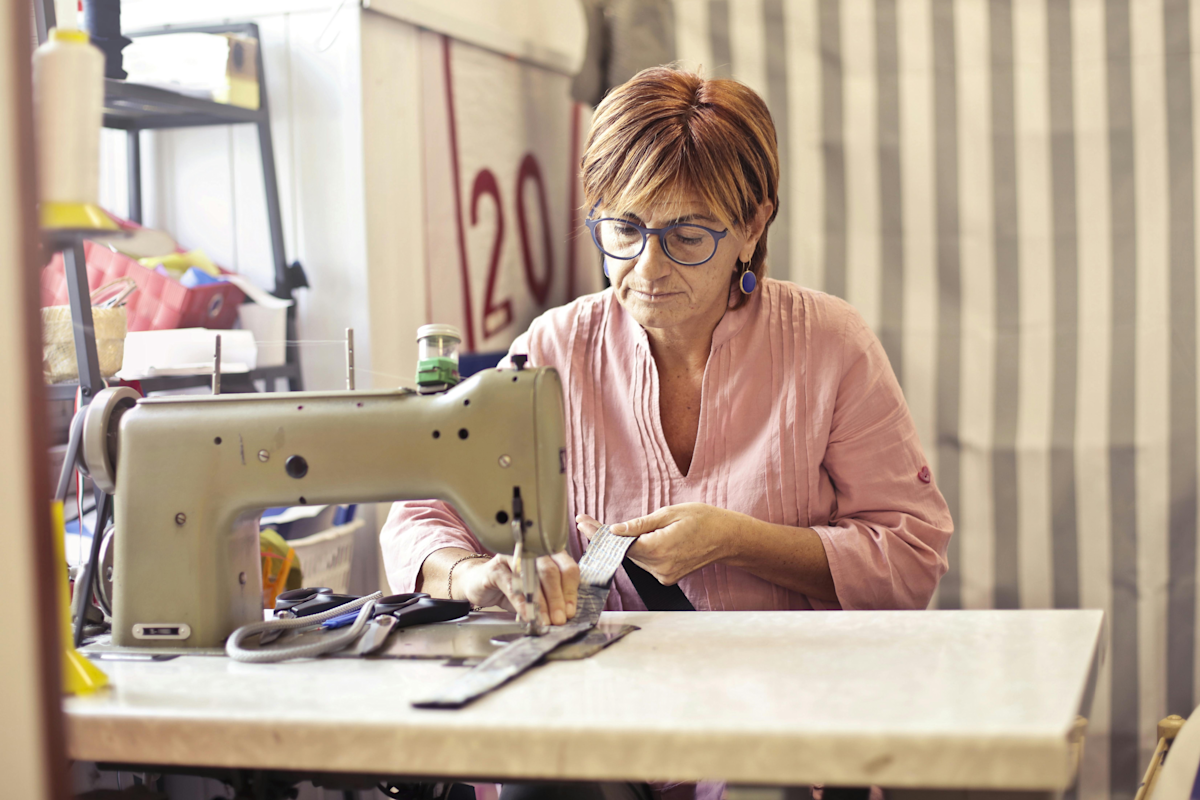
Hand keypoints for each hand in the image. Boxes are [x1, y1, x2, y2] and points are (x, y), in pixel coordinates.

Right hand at [454, 552, 579, 625]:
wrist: (479, 583)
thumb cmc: (512, 588)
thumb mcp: (536, 594)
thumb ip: (551, 600)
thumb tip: (566, 614)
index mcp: (549, 555)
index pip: (567, 569)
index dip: (570, 591)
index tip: (569, 612)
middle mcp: (532, 552)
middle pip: (551, 571)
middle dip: (557, 599)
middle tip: (559, 619)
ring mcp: (513, 557)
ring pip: (533, 577)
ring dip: (541, 602)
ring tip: (545, 620)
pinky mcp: (496, 568)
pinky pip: (512, 584)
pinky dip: (522, 602)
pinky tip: (527, 614)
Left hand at [576, 503, 735, 584]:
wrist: (726, 537)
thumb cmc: (702, 519)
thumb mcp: (668, 514)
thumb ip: (639, 525)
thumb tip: (614, 530)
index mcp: (658, 548)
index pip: (619, 543)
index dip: (598, 533)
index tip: (582, 523)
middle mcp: (659, 567)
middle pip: (624, 552)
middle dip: (608, 537)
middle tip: (588, 521)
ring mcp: (663, 575)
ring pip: (634, 558)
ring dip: (625, 544)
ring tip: (622, 528)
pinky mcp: (667, 577)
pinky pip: (645, 562)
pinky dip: (639, 551)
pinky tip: (641, 539)